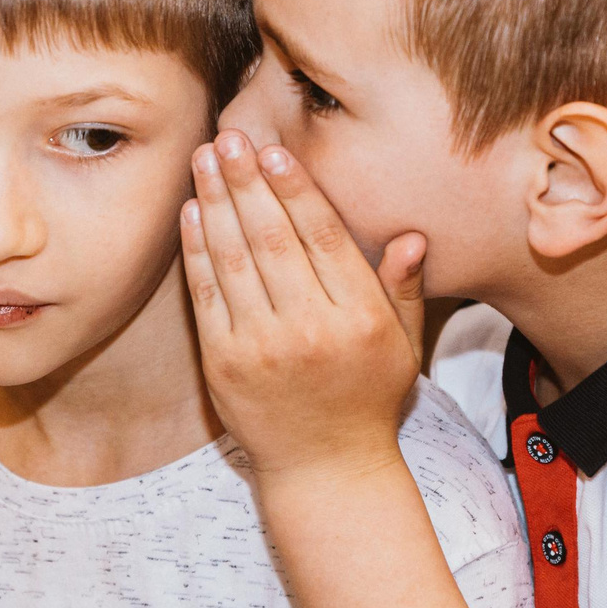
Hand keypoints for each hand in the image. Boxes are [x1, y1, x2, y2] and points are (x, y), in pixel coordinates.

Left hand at [181, 131, 425, 475]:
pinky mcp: (223, 363)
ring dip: (216, 203)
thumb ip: (404, 290)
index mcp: (359, 319)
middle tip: (227, 138)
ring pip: (234, 259)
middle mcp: (311, 329)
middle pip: (272, 239)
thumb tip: (412, 237)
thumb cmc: (368, 399)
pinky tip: (193, 212)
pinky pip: (207, 294)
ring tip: (205, 159)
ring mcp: (261, 347)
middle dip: (247, 182)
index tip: (275, 152)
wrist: (325, 470)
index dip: (296, 191)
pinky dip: (197, 250)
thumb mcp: (404, 347)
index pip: (322, 239)